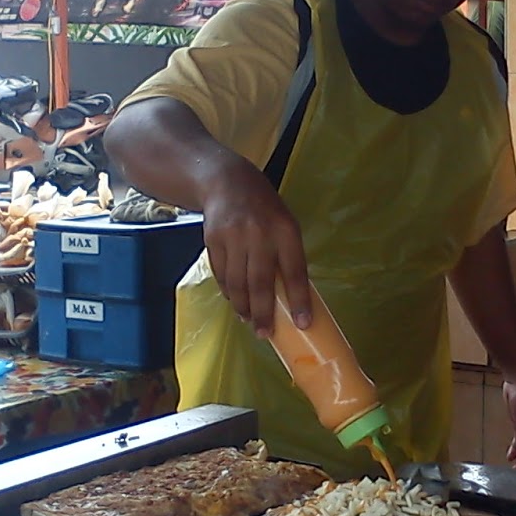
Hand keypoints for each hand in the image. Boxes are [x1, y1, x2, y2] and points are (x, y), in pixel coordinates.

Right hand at [201, 161, 309, 338]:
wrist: (226, 181)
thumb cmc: (264, 208)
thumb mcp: (285, 224)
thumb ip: (288, 255)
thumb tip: (291, 297)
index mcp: (285, 230)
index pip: (294, 271)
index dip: (299, 299)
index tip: (302, 323)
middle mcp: (259, 234)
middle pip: (260, 283)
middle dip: (263, 313)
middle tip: (265, 333)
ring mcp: (233, 237)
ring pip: (237, 283)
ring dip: (243, 307)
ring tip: (249, 320)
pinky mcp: (213, 240)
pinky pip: (221, 275)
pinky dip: (229, 292)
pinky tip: (235, 300)